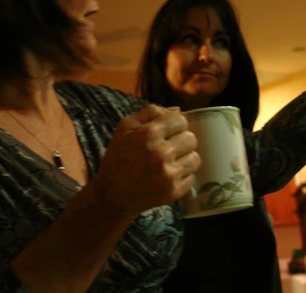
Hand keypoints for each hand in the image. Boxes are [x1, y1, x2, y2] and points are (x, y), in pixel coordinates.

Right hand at [89, 105, 200, 220]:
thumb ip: (151, 112)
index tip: (167, 134)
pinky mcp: (173, 192)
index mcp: (149, 133)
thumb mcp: (125, 127)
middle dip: (181, 142)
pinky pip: (191, 177)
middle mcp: (161, 153)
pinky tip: (168, 177)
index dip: (175, 126)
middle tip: (168, 149)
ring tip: (170, 163)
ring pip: (195, 158)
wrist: (111, 195)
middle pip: (191, 138)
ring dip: (184, 159)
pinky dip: (182, 177)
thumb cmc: (118, 158)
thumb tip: (178, 110)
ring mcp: (168, 174)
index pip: (181, 120)